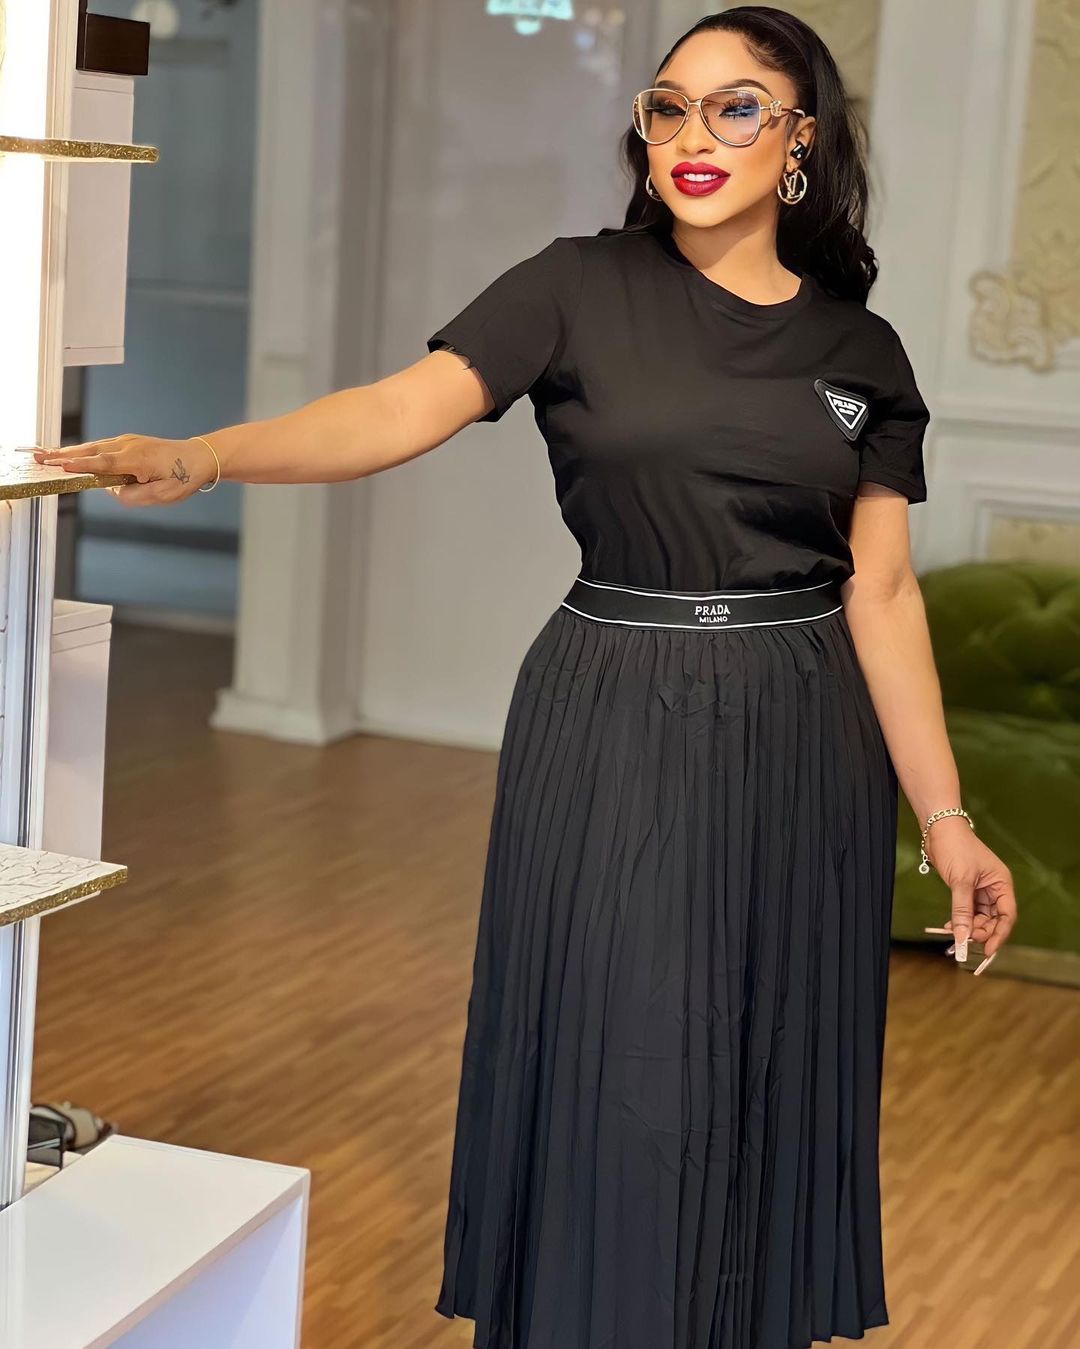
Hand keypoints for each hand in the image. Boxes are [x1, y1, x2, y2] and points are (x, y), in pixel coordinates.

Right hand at [32, 434, 217, 505]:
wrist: (199, 457)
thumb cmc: (183, 477)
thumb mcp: (163, 495)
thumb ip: (134, 496)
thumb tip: (112, 490)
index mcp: (138, 459)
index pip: (104, 463)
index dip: (83, 465)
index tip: (62, 466)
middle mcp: (130, 446)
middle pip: (93, 451)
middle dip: (66, 455)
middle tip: (42, 459)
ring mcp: (128, 441)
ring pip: (95, 447)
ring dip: (71, 451)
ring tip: (47, 455)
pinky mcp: (128, 442)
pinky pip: (102, 446)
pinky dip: (84, 450)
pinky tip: (70, 453)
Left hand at [921, 815, 1017, 974]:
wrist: (939, 829)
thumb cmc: (956, 848)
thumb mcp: (960, 881)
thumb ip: (962, 910)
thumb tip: (963, 936)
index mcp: (1002, 884)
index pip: (1007, 916)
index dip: (999, 934)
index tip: (988, 950)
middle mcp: (995, 889)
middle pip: (994, 919)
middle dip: (981, 932)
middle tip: (966, 941)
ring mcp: (981, 890)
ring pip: (980, 917)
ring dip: (968, 927)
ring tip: (954, 935)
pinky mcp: (967, 890)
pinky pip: (967, 911)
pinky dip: (960, 920)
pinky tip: (949, 927)